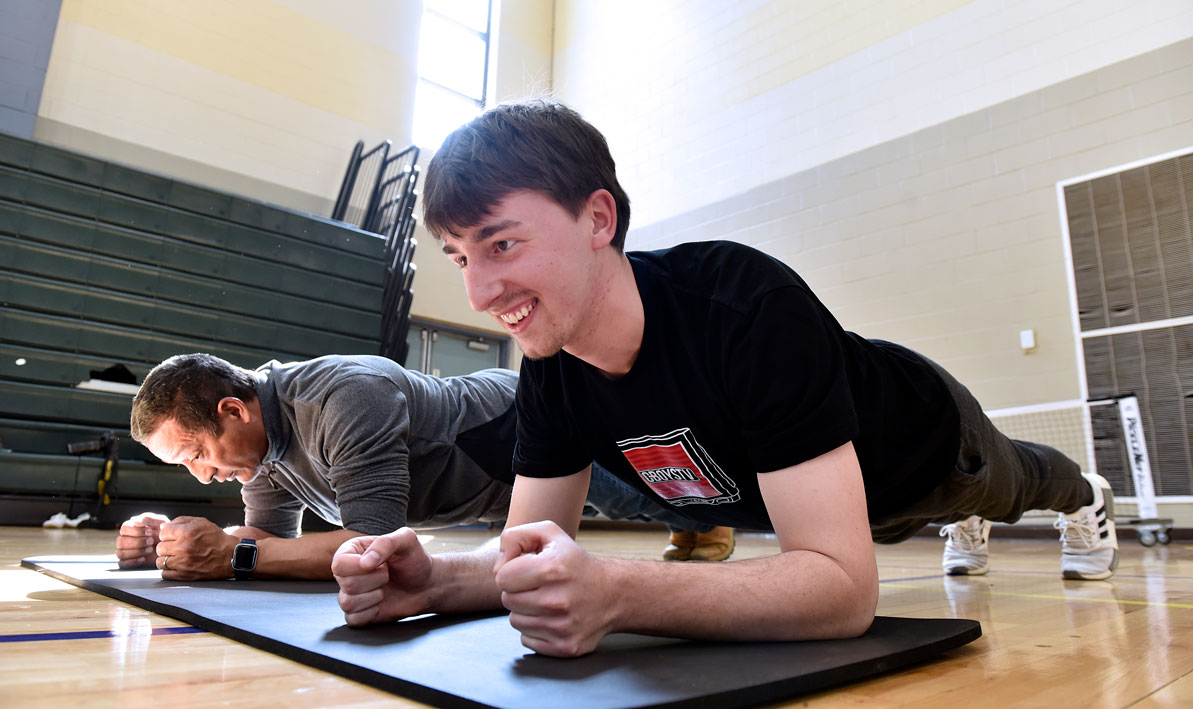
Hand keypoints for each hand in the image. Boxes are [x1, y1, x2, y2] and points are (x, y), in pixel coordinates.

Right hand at [115, 513, 169, 568]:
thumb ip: (147, 518)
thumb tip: (134, 520)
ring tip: (150, 550)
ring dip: (136, 552)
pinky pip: (122, 564)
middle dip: (137, 542)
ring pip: (120, 553)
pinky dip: (133, 561)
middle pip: (120, 541)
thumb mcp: (160, 522)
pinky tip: (144, 558)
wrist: (171, 547)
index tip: (150, 532)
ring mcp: (124, 551)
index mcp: (130, 528)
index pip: (124, 528)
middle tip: (151, 541)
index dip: (136, 531)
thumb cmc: (163, 532)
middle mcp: (125, 539)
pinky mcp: (127, 562)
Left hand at [156, 516, 237, 579]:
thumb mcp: (201, 522)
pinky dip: (169, 570)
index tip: (174, 537)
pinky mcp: (184, 575)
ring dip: (166, 559)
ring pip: (160, 561)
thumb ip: (180, 521)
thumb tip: (163, 527)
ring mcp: (183, 563)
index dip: (168, 535)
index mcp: (187, 532)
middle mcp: (183, 547)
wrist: (230, 555)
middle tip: (176, 547)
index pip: (163, 533)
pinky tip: (177, 566)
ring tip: (176, 557)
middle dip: (167, 546)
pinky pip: (165, 574)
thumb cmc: (215, 538)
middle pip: (160, 548)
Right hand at [332, 528, 433, 625]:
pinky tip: (380, 603)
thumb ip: (385, 543)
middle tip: (387, 575)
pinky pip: (353, 619)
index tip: (382, 564)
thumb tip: (365, 563)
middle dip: (375, 581)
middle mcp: (347, 572)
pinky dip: (371, 613)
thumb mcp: (406, 540)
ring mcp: (351, 593)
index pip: (340, 563)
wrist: (426, 584)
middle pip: (346, 584)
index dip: (361, 567)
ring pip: (347, 603)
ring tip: (384, 588)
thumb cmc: (414, 560)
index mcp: (352, 551)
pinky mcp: (357, 612)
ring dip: (374, 597)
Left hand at [494, 520, 614, 656]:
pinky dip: (535, 629)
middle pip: (507, 600)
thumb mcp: (550, 534)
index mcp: (551, 569)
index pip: (502, 578)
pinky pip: (526, 639)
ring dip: (526, 611)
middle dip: (518, 591)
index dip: (511, 571)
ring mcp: (561, 627)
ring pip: (515, 621)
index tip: (527, 570)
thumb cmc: (575, 563)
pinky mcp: (564, 646)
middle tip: (539, 585)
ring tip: (546, 600)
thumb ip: (515, 536)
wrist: (613, 594)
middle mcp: (557, 601)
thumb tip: (498, 565)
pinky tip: (552, 617)